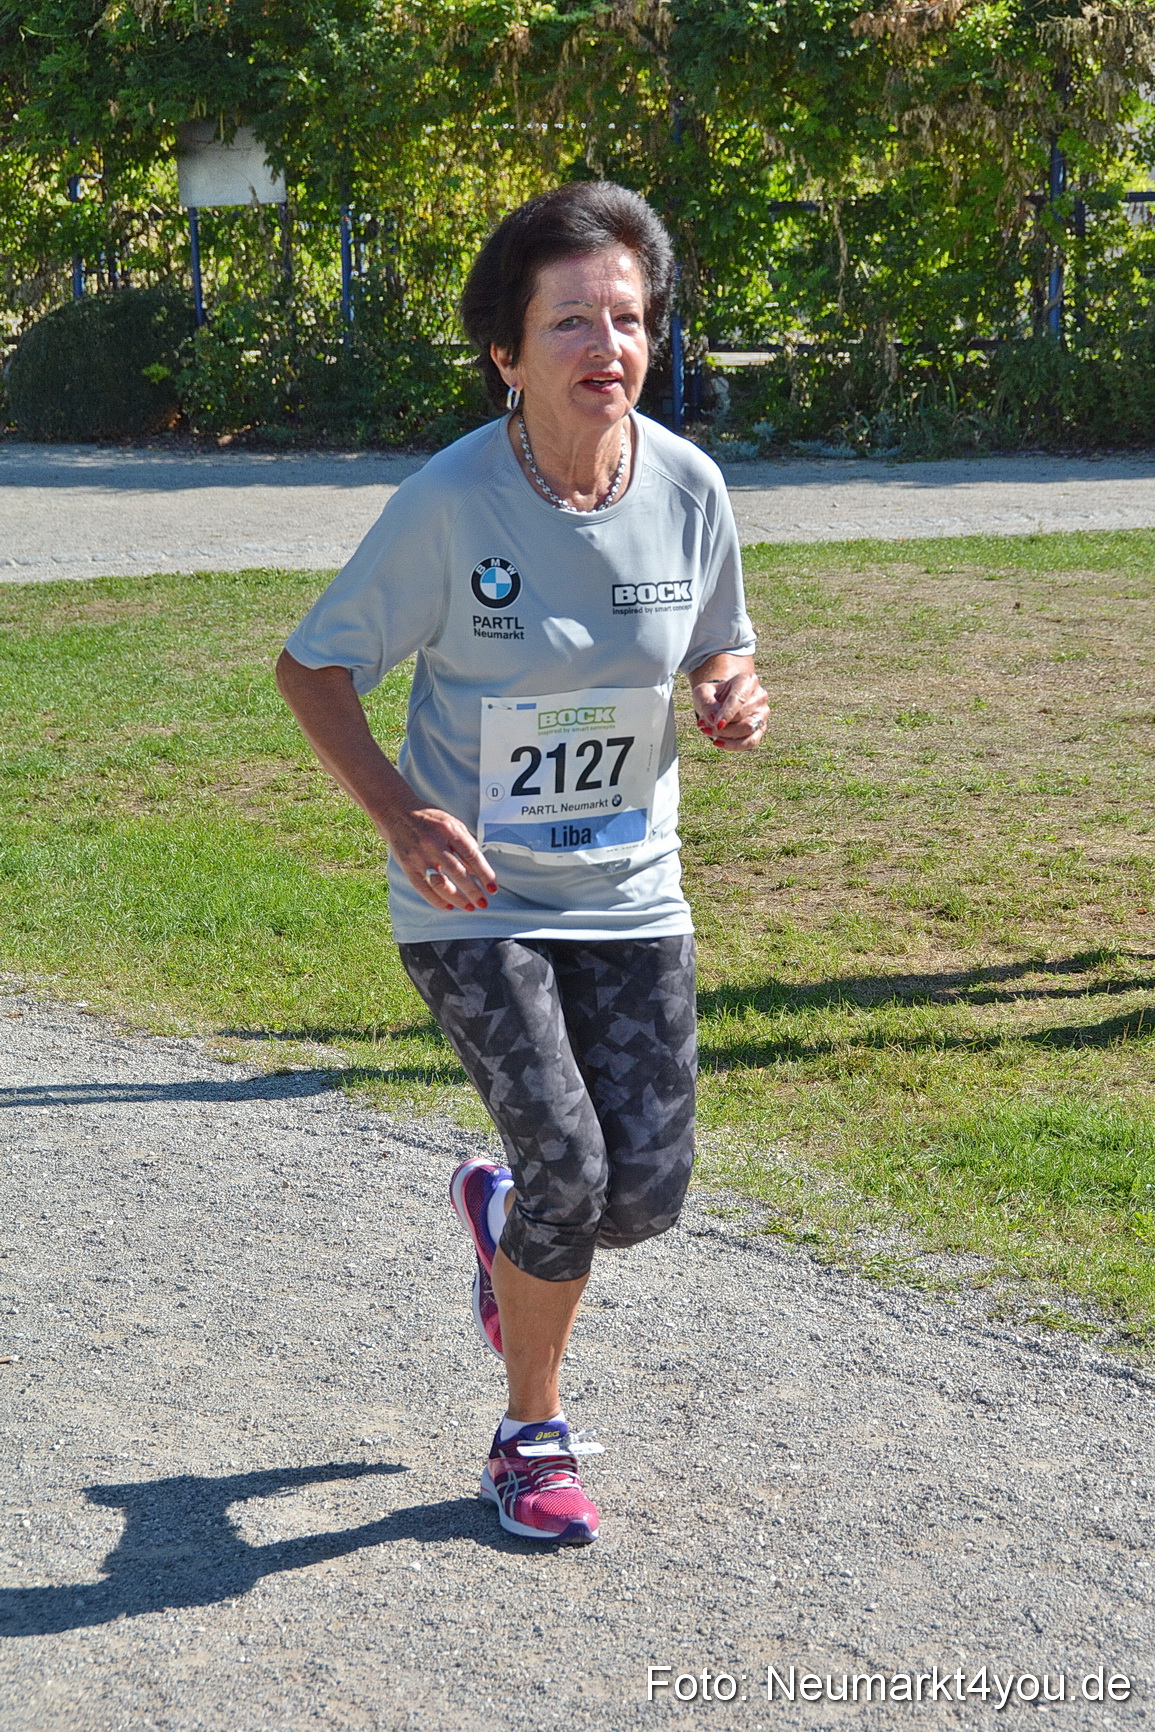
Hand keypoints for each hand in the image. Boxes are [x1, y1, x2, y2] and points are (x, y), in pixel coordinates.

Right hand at [380, 802, 498, 911]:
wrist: (397, 812)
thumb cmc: (429, 819)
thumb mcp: (452, 824)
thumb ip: (466, 844)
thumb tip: (478, 869)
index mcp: (449, 831)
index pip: (471, 856)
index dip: (485, 874)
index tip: (493, 888)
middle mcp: (434, 844)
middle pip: (457, 873)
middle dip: (473, 891)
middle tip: (483, 903)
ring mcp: (419, 856)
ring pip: (440, 884)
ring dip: (457, 899)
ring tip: (468, 907)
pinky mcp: (407, 866)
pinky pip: (423, 889)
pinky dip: (437, 900)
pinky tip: (449, 906)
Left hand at [691, 669, 768, 751]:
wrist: (720, 700)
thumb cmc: (713, 694)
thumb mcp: (703, 693)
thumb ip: (707, 703)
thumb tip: (714, 719)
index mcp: (748, 680)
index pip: (739, 698)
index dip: (727, 713)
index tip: (715, 723)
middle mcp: (760, 696)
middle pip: (743, 715)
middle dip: (722, 725)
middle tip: (703, 726)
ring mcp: (762, 713)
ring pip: (748, 729)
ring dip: (726, 735)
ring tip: (707, 732)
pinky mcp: (761, 728)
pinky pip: (751, 742)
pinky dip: (733, 745)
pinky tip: (718, 743)